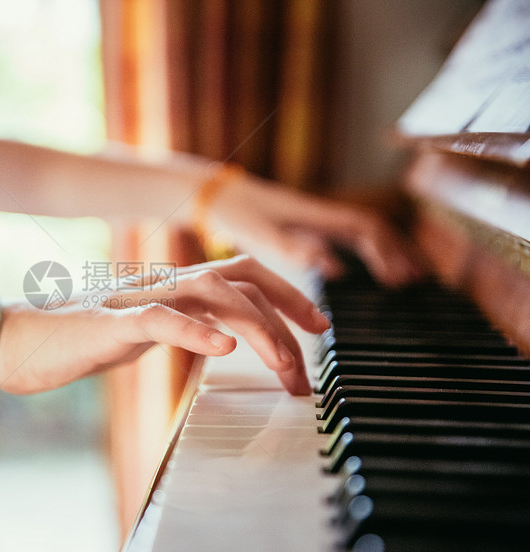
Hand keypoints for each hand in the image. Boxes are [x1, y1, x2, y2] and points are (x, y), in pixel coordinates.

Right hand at [0, 255, 329, 395]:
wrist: (15, 340)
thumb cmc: (73, 341)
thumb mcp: (140, 334)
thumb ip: (177, 327)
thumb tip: (214, 336)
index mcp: (171, 286)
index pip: (242, 275)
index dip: (286, 295)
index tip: (317, 326)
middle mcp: (162, 283)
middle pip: (241, 276)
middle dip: (288, 310)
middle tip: (317, 347)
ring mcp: (138, 298)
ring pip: (213, 293)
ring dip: (258, 328)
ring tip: (285, 366)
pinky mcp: (111, 322)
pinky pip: (161, 320)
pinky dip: (196, 330)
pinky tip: (225, 346)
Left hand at [211, 171, 424, 287]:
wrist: (211, 194)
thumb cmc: (234, 212)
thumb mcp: (261, 234)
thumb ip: (296, 249)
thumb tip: (336, 267)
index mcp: (316, 214)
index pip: (366, 228)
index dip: (388, 251)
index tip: (400, 277)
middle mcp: (319, 214)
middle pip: (371, 229)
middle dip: (396, 251)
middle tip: (415, 280)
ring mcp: (311, 219)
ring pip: (358, 232)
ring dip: (381, 252)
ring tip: (400, 278)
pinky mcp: (300, 226)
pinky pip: (340, 237)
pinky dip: (357, 252)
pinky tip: (355, 271)